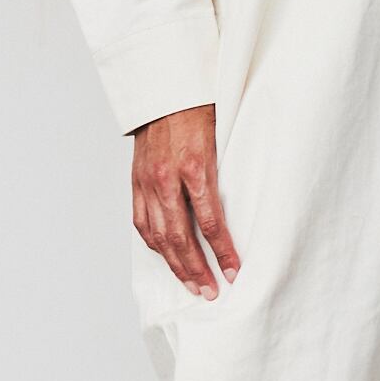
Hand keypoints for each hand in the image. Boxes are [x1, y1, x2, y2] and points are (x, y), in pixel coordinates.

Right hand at [131, 104, 240, 299]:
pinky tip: (167, 257)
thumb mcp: (224, 136)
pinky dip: (155, 244)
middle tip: (212, 292)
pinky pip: (142, 222)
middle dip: (197, 269)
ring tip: (192, 286)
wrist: (164, 88)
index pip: (210, 221)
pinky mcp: (136, 181)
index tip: (234, 272)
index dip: (223, 251)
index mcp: (195, 165)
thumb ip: (227, 172)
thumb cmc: (200, 108)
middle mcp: (166, 178)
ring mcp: (147, 182)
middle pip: (180, 237)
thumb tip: (244, 208)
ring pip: (159, 235)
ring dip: (175, 265)